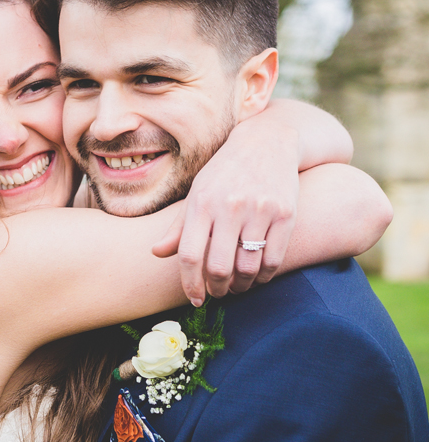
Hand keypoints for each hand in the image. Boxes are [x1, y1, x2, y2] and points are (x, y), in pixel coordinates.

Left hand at [153, 118, 298, 302]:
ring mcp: (259, 210)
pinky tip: (257, 276)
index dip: (190, 284)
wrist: (267, 142)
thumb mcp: (197, 192)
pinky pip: (274, 259)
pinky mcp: (285, 213)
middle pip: (218, 267)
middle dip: (217, 289)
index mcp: (202, 203)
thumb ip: (178, 227)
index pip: (189, 255)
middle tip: (218, 293)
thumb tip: (156, 253)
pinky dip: (264, 276)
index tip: (196, 299)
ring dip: (241, 286)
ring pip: (247, 268)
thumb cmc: (225, 172)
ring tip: (237, 286)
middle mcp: (229, 207)